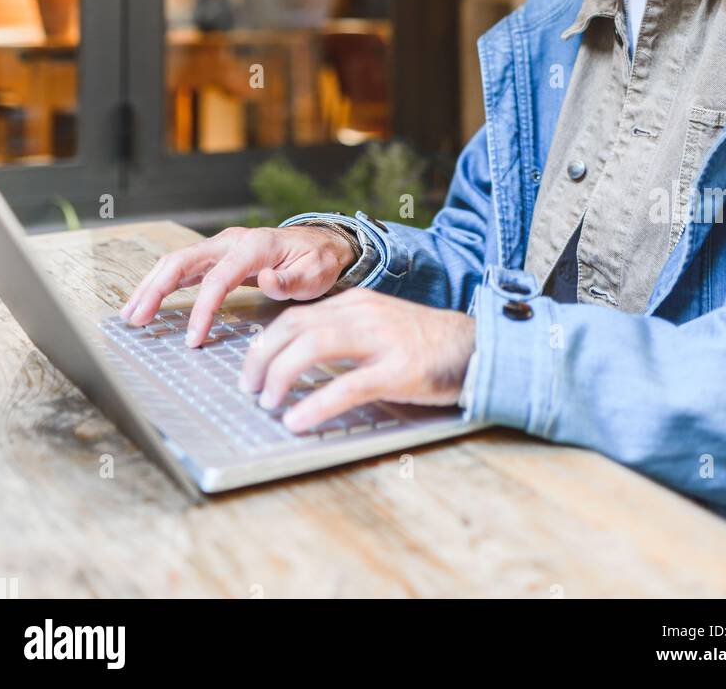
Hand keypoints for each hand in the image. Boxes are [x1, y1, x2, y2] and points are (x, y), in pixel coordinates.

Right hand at [119, 224, 356, 345]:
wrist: (321, 244)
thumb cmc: (317, 261)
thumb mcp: (315, 274)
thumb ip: (290, 281)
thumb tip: (267, 282)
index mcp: (254, 246)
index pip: (218, 278)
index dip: (201, 309)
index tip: (192, 339)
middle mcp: (231, 241)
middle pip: (183, 261)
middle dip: (156, 290)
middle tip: (135, 319)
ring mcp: (221, 246)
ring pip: (176, 262)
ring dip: (151, 286)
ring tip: (131, 314)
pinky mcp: (217, 256)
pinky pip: (184, 267)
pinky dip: (162, 283)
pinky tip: (147, 301)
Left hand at [239, 290, 476, 431]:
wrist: (476, 347)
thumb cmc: (425, 343)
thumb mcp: (379, 325)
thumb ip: (344, 332)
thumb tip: (298, 354)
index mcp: (355, 303)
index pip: (296, 315)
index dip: (266, 341)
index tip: (251, 365)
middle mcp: (363, 314)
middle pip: (295, 327)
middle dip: (262, 356)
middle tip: (248, 386)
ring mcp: (381, 340)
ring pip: (314, 347)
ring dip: (281, 375)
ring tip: (267, 402)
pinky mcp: (398, 371)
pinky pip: (348, 386)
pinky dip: (316, 404)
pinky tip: (298, 421)